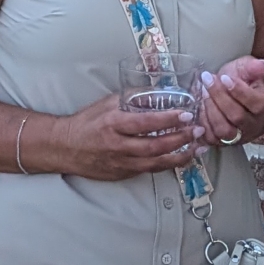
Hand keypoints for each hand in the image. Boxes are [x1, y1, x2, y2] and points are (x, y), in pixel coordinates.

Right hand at [41, 93, 202, 180]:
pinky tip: (181, 157)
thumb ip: (133, 98)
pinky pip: (149, 170)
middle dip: (180, 139)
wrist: (65, 147)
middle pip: (154, 146)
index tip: (186, 114)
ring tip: (197, 148)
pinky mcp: (123, 174)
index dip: (168, 119)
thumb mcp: (108, 103)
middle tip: (198, 131)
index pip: (146, 123)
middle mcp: (118, 146)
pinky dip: (168, 164)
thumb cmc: (87, 122)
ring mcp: (120, 163)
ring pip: (155, 163)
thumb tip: (160, 90)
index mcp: (113, 124)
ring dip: (180, 156)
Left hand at [199, 56, 263, 144]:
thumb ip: (253, 67)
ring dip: (210, 111)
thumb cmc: (243, 83)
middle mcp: (253, 124)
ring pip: (224, 131)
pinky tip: (200, 107)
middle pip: (237, 117)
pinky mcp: (223, 142)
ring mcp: (238, 136)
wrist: (240, 100)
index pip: (255, 102)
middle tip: (207, 80)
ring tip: (203, 93)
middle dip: (219, 97)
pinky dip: (203, 124)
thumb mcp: (246, 69)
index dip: (238, 90)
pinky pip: (212, 139)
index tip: (223, 77)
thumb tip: (262, 65)